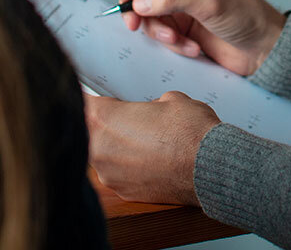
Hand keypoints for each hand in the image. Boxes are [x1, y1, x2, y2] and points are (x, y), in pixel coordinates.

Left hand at [84, 92, 219, 204]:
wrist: (211, 168)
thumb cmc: (191, 130)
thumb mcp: (171, 99)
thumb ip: (148, 104)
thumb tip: (149, 111)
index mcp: (104, 119)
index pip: (80, 103)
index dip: (87, 98)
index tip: (93, 97)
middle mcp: (99, 149)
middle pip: (89, 131)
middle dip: (104, 124)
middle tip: (124, 117)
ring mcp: (110, 175)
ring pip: (103, 155)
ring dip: (116, 147)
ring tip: (143, 140)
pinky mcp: (124, 193)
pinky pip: (118, 174)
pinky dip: (129, 167)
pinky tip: (150, 160)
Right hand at [119, 0, 286, 75]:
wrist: (264, 49)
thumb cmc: (249, 16)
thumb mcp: (211, 3)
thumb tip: (140, 2)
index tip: (128, 0)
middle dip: (140, 10)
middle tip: (136, 25)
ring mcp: (180, 4)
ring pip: (148, 14)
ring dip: (159, 31)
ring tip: (180, 40)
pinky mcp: (182, 26)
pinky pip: (161, 33)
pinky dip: (172, 43)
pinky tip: (193, 48)